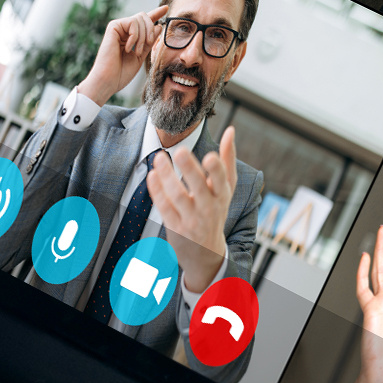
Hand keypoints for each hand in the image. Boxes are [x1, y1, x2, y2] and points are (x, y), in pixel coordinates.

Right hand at [84, 6, 157, 104]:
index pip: (145, 22)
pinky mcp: (113, 27)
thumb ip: (149, 41)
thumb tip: (158, 25)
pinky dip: (135, 36)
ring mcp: (118, 27)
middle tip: (149, 45)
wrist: (109, 79)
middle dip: (151, 30)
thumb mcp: (141, 56)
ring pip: (140, 19)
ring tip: (137, 52)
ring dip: (144, 37)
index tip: (166, 8)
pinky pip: (132, 23)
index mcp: (130, 36)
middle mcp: (123, 30)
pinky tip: (128, 48)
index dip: (156, 14)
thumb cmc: (122, 72)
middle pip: (144, 16)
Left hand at [146, 122, 240, 272]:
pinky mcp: (175, 227)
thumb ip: (228, 159)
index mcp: (222, 196)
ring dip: (167, 176)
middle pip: (199, 188)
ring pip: (178, 197)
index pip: (223, 182)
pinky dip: (157, 192)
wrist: (206, 253)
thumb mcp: (226, 189)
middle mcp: (209, 208)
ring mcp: (191, 219)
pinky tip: (152, 175)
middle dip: (190, 170)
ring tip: (159, 158)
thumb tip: (231, 130)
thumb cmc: (216, 210)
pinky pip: (164, 208)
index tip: (210, 155)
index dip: (216, 170)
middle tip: (181, 151)